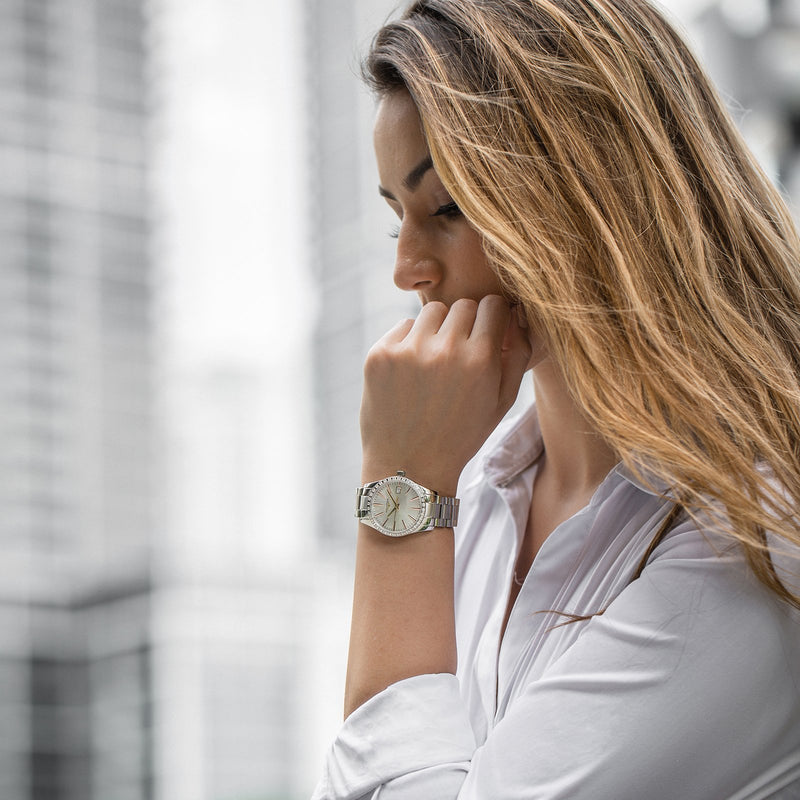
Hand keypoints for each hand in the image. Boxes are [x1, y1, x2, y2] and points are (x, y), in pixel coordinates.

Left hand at [360, 295, 531, 494]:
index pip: (492, 305)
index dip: (493, 317)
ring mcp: (408, 350)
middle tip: (461, 353)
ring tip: (436, 362)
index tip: (488, 331)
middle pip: (463, 306)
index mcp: (480, 360)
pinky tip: (412, 373)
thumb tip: (518, 312)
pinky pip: (403, 327)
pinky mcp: (380, 354)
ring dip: (437, 329)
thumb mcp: (502, 402)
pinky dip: (410, 342)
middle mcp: (444, 350)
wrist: (408, 467)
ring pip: (431, 312)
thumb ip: (518, 353)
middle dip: (466, 323)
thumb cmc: (461, 435)